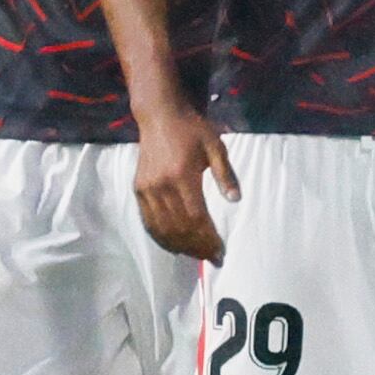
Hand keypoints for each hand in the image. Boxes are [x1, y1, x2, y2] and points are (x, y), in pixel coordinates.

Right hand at [134, 108, 237, 261]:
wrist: (160, 116)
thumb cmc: (193, 130)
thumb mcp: (215, 146)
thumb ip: (226, 174)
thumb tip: (235, 200)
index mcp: (182, 176)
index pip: (196, 217)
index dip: (208, 237)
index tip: (220, 251)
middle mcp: (161, 186)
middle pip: (179, 227)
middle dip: (196, 246)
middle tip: (211, 257)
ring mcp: (146, 189)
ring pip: (162, 227)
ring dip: (179, 245)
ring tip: (196, 255)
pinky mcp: (138, 190)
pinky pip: (148, 221)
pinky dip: (161, 236)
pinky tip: (174, 244)